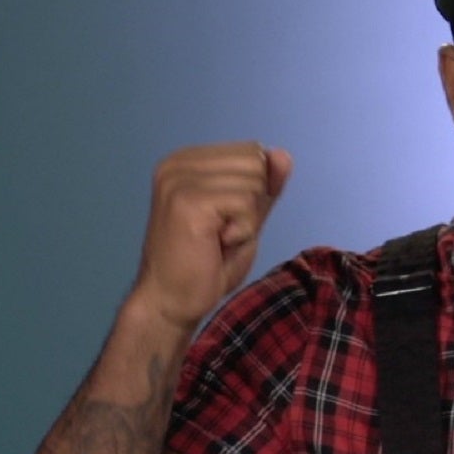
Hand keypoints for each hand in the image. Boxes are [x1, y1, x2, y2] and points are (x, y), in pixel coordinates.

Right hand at [132, 142, 292, 329]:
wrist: (171, 302)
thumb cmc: (207, 262)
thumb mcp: (247, 216)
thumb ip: (265, 185)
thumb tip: (283, 154)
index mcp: (186, 160)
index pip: (252, 151)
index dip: (254, 191)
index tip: (223, 219)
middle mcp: (177, 163)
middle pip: (256, 162)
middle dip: (252, 203)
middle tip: (220, 232)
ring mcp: (179, 180)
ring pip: (254, 182)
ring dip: (247, 219)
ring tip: (216, 239)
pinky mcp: (188, 201)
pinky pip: (246, 204)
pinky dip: (242, 231)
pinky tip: (215, 244)